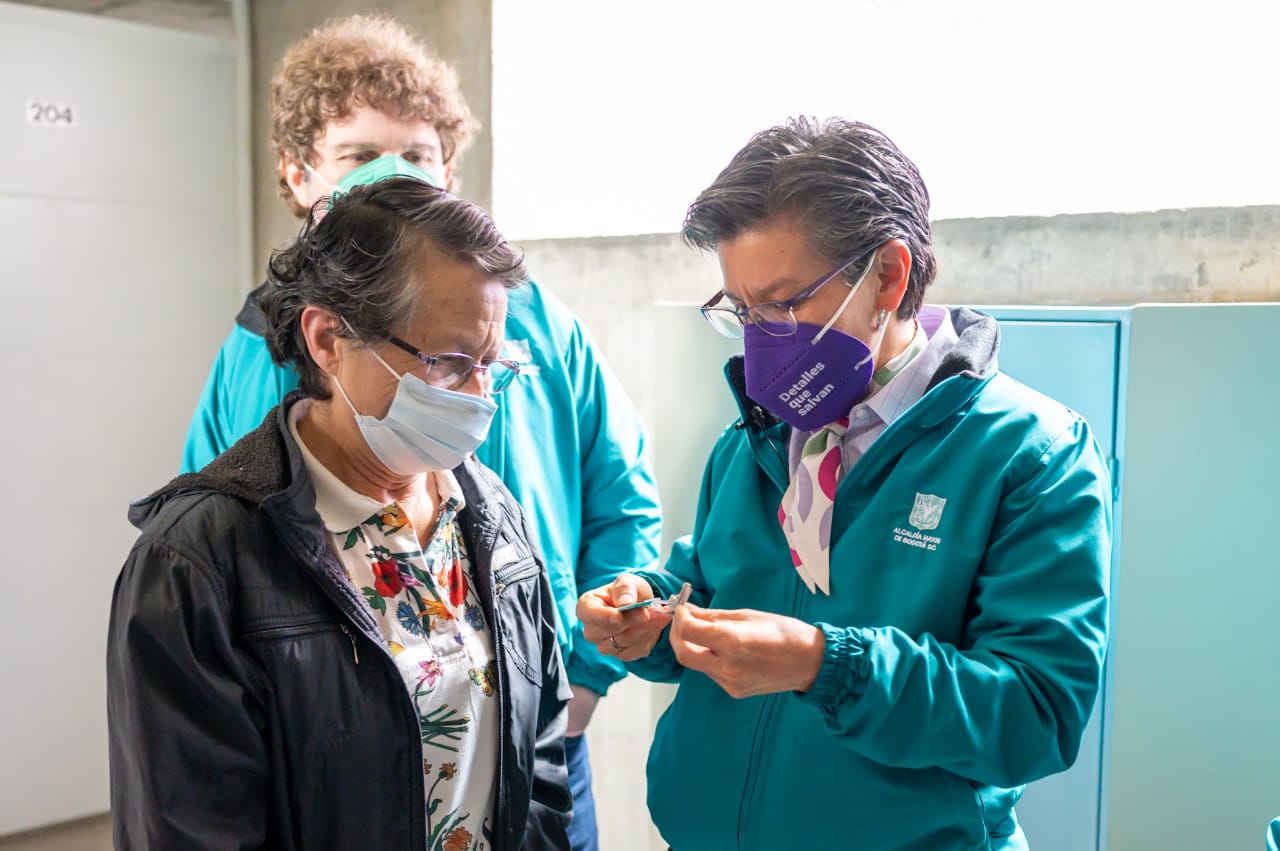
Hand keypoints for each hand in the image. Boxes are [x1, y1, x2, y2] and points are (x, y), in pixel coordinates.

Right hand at [577, 574, 671, 661]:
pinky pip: (634, 651)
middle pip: (606, 631)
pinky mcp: (621, 654)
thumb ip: (625, 589)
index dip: (603, 616)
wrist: (643, 605)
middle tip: (648, 612)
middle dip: (631, 621)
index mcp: (587, 606)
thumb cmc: (629, 591)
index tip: (618, 616)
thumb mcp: (628, 581)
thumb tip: (626, 603)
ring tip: (657, 615)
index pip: (587, 613)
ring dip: (643, 629)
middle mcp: (592, 629)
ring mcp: (605, 644)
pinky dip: (648, 638)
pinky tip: (653, 625)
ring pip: (622, 643)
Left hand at [669, 605, 824, 698]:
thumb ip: (714, 616)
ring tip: (702, 631)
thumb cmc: (786, 632)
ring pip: (696, 664)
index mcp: (733, 642)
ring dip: (692, 646)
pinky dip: (707, 658)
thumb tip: (689, 611)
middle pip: (683, 654)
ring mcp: (730, 682)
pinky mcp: (734, 691)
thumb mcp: (749, 615)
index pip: (689, 631)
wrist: (811, 663)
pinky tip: (719, 648)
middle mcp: (728, 666)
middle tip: (682, 621)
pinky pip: (711, 673)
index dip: (680, 617)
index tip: (683, 608)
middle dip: (676, 635)